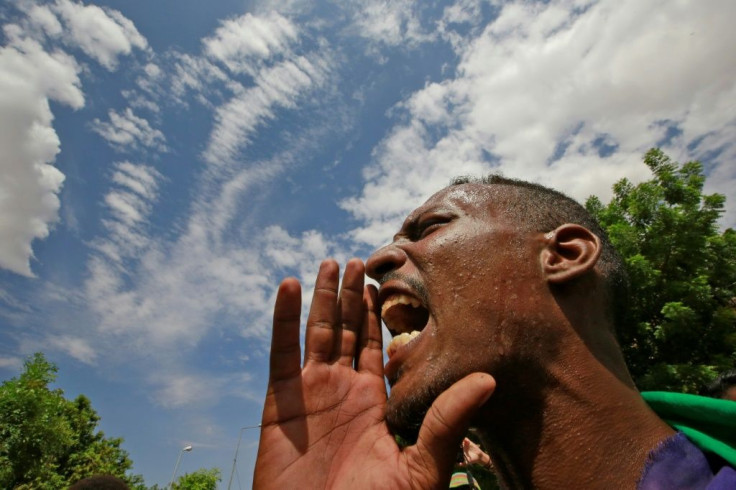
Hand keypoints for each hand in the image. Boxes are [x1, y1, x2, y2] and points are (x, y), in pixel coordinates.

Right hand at [253, 258, 494, 488]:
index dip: (379, 313)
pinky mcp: (281, 400)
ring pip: (317, 332)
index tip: (385, 281)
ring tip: (330, 263)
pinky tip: (292, 286)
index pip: (376, 345)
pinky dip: (284, 318)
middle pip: (347, 330)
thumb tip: (488, 380)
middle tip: (359, 260)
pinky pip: (281, 351)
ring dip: (323, 297)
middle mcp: (343, 390)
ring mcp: (311, 392)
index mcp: (374, 401)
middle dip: (351, 296)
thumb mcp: (422, 467)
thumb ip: (447, 419)